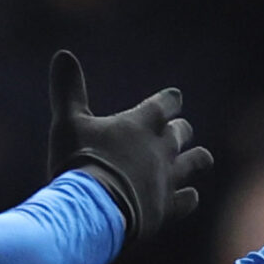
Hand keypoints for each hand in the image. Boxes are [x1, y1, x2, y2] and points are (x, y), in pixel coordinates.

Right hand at [45, 51, 211, 248]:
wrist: (91, 209)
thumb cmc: (78, 162)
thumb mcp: (67, 122)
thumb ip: (68, 90)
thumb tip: (63, 54)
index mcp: (140, 124)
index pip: (165, 103)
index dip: (170, 100)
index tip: (174, 98)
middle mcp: (160, 149)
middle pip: (181, 132)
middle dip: (180, 130)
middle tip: (179, 130)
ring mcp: (166, 179)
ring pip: (195, 162)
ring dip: (197, 158)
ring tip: (200, 158)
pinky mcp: (166, 208)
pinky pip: (188, 199)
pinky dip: (188, 196)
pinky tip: (187, 196)